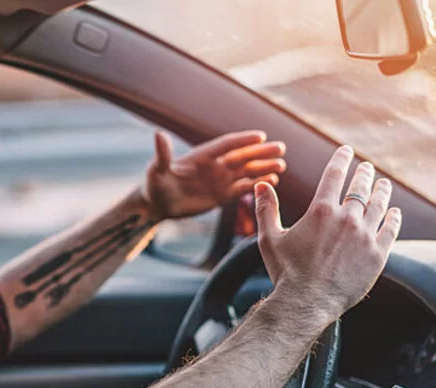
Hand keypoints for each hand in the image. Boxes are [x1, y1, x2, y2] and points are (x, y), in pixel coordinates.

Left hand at [142, 130, 285, 219]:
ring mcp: (220, 180)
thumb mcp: (157, 170)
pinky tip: (271, 182)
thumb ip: (163, 154)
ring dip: (263, 168)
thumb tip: (158, 134)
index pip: (226, 145)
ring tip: (281, 166)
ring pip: (246, 171)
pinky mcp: (222, 195)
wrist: (158, 205)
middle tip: (281, 148)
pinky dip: (256, 184)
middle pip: (242, 156)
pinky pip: (243, 188)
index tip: (260, 135)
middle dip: (261, 152)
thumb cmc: (155, 185)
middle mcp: (214, 165)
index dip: (242, 140)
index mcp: (202, 155)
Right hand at [255, 145, 401, 321]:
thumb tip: (261, 184)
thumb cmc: (286, 272)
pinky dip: (393, 218)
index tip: (346, 151)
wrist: (306, 303)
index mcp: (320, 211)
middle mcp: (346, 218)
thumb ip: (267, 209)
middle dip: (364, 174)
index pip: (334, 175)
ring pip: (379, 205)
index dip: (341, 159)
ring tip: (384, 184)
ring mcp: (365, 236)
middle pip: (360, 187)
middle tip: (366, 167)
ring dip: (382, 191)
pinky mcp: (378, 255)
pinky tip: (394, 212)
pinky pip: (390, 230)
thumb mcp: (269, 238)